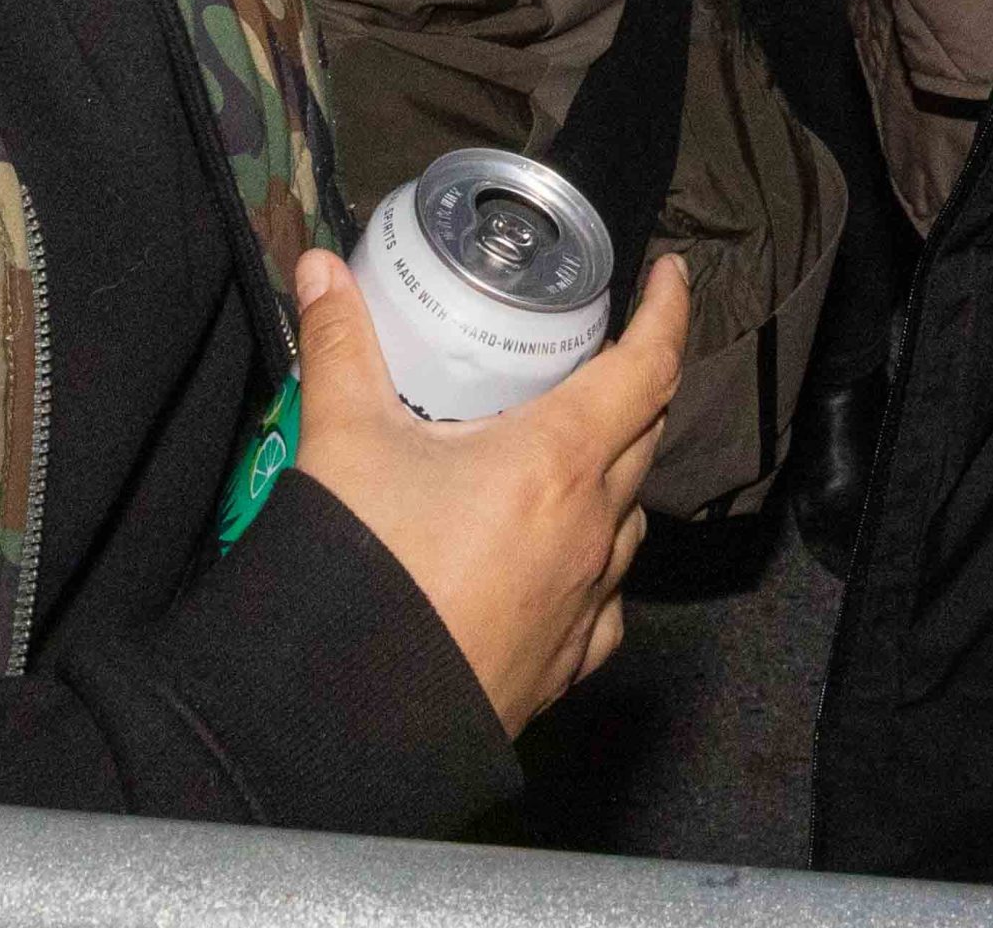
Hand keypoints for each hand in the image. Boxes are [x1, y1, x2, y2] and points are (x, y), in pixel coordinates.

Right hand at [287, 248, 688, 737]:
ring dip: (616, 475)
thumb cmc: (358, 570)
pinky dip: (596, 565)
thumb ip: (339, 344)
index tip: (672, 275)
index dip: (668, 312)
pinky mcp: (564, 664)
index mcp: (559, 460)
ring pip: (629, 518)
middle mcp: (593, 528)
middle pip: (642, 435)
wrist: (339, 725)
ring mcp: (586, 602)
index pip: (648, 366)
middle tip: (606, 354)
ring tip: (577, 452)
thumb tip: (320, 267)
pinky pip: (605, 601)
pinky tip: (565, 562)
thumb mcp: (343, 440)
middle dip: (635, 386)